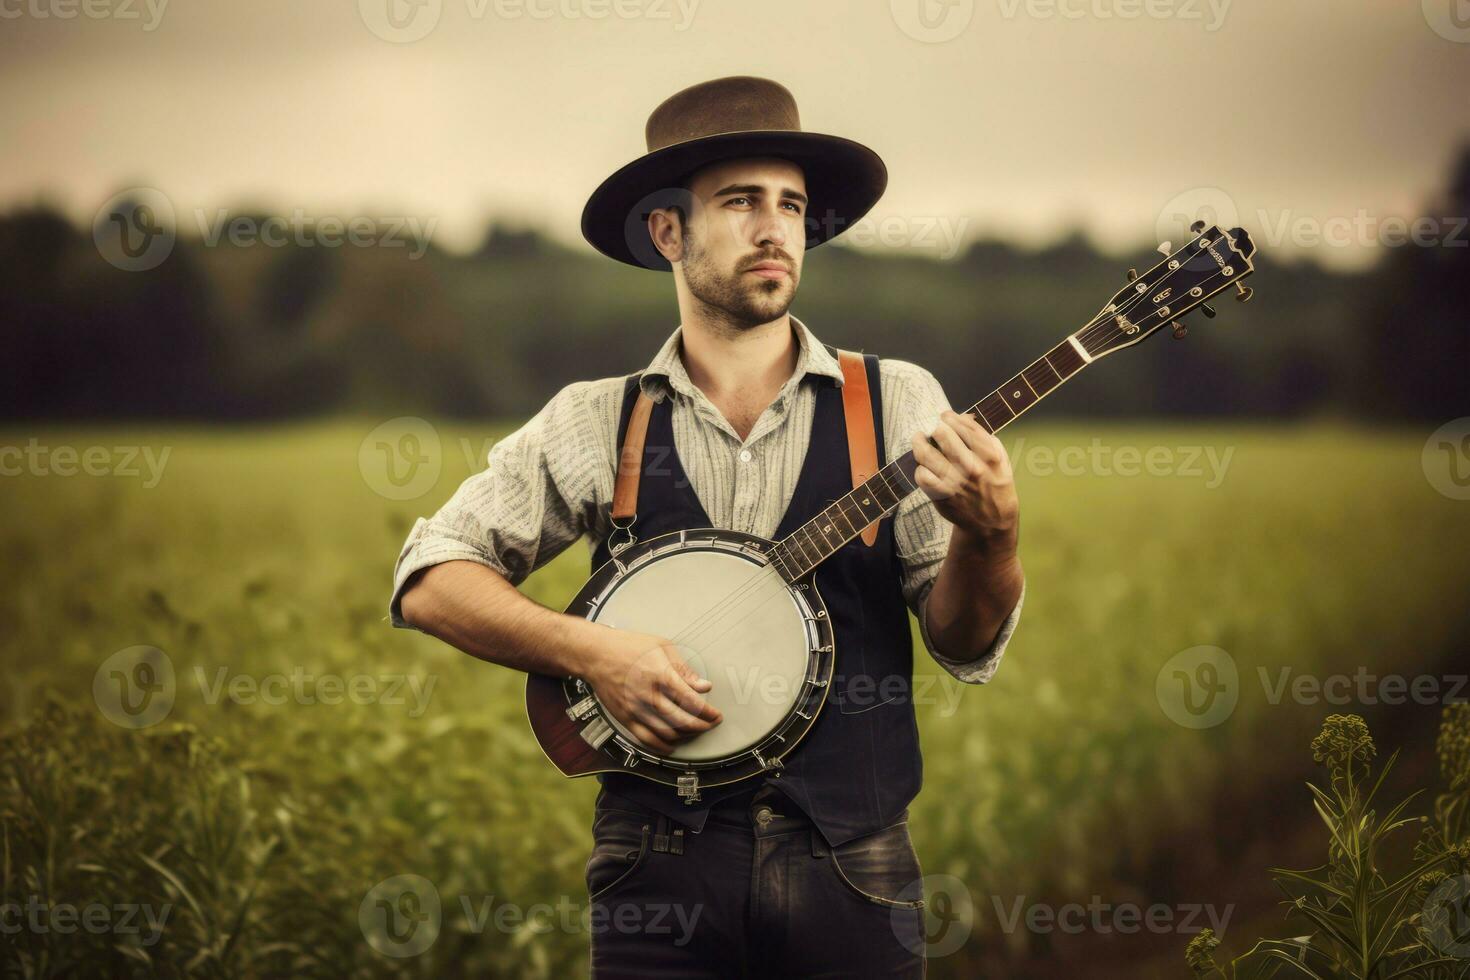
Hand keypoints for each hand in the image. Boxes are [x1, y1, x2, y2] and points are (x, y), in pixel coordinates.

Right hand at [584, 628, 722, 754]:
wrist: (596, 654)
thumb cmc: (629, 646)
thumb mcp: (662, 647)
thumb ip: (684, 669)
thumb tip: (703, 686)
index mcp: (660, 675)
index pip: (691, 701)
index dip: (708, 712)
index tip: (716, 714)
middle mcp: (648, 695)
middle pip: (682, 721)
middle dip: (702, 726)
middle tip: (711, 724)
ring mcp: (636, 709)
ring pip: (667, 733)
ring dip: (685, 736)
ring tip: (695, 730)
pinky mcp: (625, 718)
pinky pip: (646, 739)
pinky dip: (662, 746)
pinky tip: (672, 744)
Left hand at [911, 409, 1019, 551]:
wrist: (991, 522)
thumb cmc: (995, 485)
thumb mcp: (1001, 460)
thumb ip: (984, 438)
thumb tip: (963, 417)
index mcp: (990, 456)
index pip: (965, 426)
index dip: (951, 417)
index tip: (945, 416)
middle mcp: (972, 467)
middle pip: (943, 435)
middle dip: (935, 428)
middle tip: (932, 429)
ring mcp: (955, 482)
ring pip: (926, 453)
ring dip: (919, 442)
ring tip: (918, 438)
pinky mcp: (941, 495)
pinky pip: (921, 475)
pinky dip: (920, 467)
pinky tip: (924, 465)